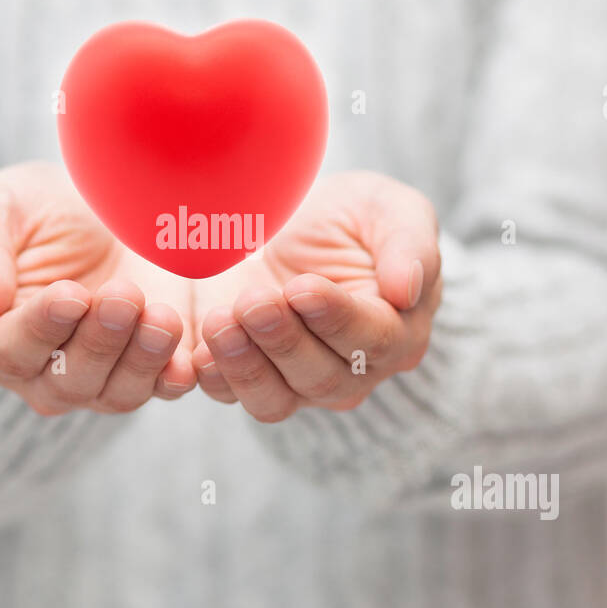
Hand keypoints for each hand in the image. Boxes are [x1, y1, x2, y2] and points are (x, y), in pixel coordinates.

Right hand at [0, 161, 196, 414]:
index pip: (9, 350)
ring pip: (116, 393)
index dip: (40, 326)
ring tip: (162, 317)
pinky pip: (161, 388)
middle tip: (124, 297)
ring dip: (142, 359)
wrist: (98, 204)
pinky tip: (188, 357)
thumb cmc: (32, 210)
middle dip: (99, 341)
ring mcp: (96, 380)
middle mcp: (40, 374)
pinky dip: (174, 377)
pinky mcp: (146, 370)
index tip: (71, 294)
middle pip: (66, 380)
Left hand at [190, 171, 442, 422]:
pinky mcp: (252, 378)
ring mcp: (300, 384)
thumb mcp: (391, 209)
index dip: (336, 317)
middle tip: (253, 302)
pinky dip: (214, 378)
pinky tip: (196, 351)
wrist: (296, 224)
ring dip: (244, 366)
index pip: (374, 338)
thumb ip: (410, 243)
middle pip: (322, 377)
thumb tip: (408, 290)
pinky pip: (232, 395)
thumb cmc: (354, 217)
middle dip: (284, 341)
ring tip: (219, 323)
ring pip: (275, 399)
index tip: (302, 288)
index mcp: (399, 332)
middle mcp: (353, 371)